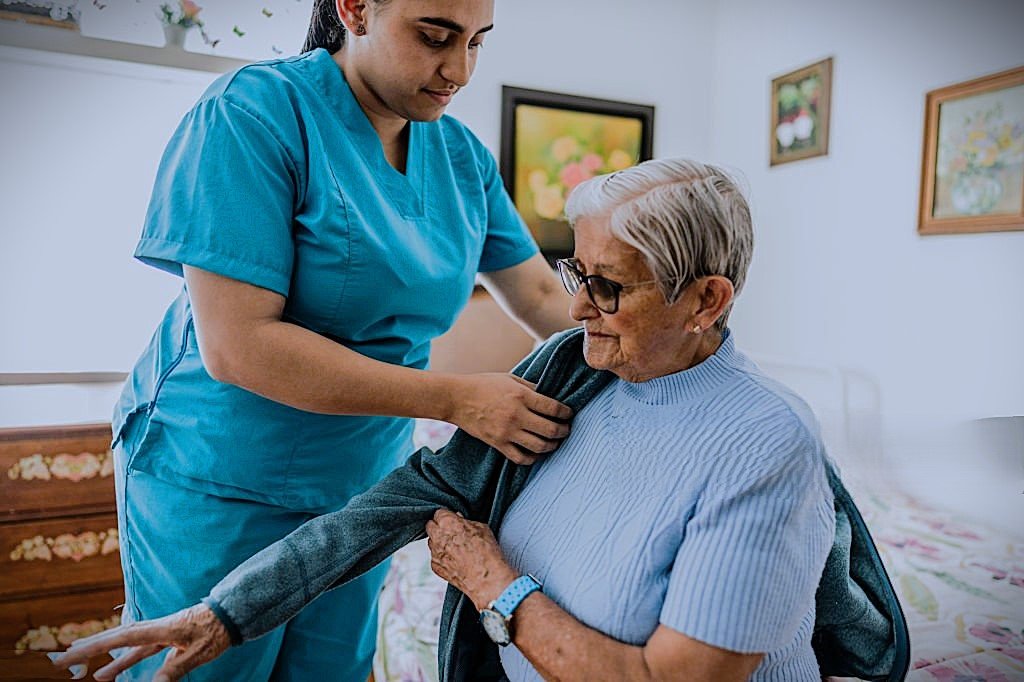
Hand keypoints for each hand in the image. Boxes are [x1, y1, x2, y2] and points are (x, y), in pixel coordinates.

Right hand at [49, 603, 229, 681]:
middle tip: (64, 659)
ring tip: (87, 676)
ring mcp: (160, 633)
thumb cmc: (216, 631)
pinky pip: (139, 651)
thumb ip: (174, 670)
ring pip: (126, 646)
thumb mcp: (197, 654)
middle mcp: (155, 629)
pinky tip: (111, 672)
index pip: (122, 638)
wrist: (231, 614)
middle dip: (90, 649)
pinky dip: (123, 660)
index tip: (73, 652)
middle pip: (117, 638)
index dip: (96, 645)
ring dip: (106, 658)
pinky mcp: (166, 638)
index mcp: (161, 629)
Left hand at [426, 509, 517, 609]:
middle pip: (430, 526)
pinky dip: (442, 557)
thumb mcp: (482, 528)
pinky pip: (435, 557)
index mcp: (447, 522)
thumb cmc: (487, 553)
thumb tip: (459, 520)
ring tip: (456, 547)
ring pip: (432, 542)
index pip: (439, 512)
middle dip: (439, 527)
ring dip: (439, 542)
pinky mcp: (435, 567)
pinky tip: (456, 559)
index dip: (448, 516)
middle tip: (451, 531)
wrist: (486, 579)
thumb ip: (466, 521)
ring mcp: (434, 553)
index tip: (453, 519)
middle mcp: (437, 537)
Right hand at [447, 373, 571, 463]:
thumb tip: (550, 396)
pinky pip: (521, 458)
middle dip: (564, 431)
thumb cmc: (484, 384)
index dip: (566, 412)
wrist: (457, 398)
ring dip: (552, 446)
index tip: (569, 414)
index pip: (553, 408)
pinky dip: (532, 458)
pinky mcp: (498, 444)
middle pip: (550, 429)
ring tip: (555, 442)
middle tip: (566, 429)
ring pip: (539, 446)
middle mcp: (516, 415)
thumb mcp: (511, 378)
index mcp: (521, 396)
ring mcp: (506, 432)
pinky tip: (536, 453)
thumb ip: (531, 388)